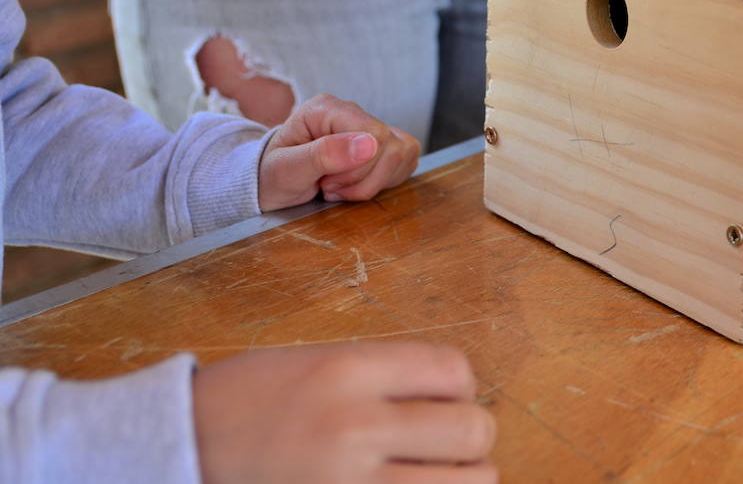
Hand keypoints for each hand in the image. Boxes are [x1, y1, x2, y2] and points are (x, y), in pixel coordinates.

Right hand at [194, 342, 496, 483]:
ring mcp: (349, 483)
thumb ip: (379, 375)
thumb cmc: (242, 404)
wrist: (176, 448)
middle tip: (453, 445)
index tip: (446, 399)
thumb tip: (448, 394)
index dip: (461, 387)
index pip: (453, 371)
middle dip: (473, 438)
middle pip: (471, 430)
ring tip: (439, 476)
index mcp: (348, 371)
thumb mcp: (311, 364)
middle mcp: (355, 425)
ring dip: (465, 479)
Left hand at [257, 94, 420, 211]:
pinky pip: (407, 159)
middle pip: (392, 147)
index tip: (326, 182)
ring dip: (374, 182)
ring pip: (404, 154)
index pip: (376, 134)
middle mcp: (351, 112)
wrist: (269, 184)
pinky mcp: (381, 144)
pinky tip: (358, 185)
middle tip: (330, 186)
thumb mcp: (287, 169)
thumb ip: (324, 154)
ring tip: (341, 187)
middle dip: (364, 180)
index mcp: (327, 109)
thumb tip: (368, 145)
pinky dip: (386, 181)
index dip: (359, 168)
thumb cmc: (273, 175)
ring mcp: (368, 127)